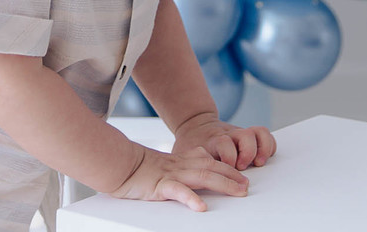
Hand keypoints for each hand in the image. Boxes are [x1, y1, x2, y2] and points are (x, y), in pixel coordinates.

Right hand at [109, 144, 249, 211]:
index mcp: (183, 160)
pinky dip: (190, 198)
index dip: (229, 168)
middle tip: (247, 186)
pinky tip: (201, 207)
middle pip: (212, 168)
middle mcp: (181, 165)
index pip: (211, 161)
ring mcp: (172, 174)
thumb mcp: (167, 164)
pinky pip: (177, 191)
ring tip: (238, 192)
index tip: (243, 176)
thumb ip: (185, 164)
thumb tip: (203, 166)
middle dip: (232, 176)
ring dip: (222, 183)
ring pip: (202, 176)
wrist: (120, 164)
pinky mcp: (160, 185)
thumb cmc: (140, 168)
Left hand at [172, 112, 276, 170]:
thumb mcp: (182, 153)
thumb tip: (179, 184)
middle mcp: (227, 135)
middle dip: (247, 153)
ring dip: (260, 149)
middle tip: (242, 167)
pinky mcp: (247, 135)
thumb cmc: (189, 145)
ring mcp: (238, 133)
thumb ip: (185, 165)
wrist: (194, 124)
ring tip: (258, 163)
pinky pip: (263, 134)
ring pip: (256, 132)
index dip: (228, 156)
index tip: (227, 168)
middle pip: (244, 135)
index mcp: (211, 140)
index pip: (223, 142)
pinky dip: (268, 145)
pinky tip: (264, 158)